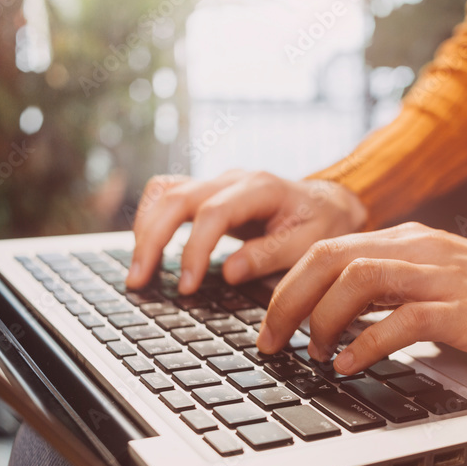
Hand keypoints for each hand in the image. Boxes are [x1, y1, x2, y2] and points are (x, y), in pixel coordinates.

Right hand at [126, 171, 367, 292]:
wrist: (329, 202)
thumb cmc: (323, 223)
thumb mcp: (312, 242)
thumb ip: (272, 254)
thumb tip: (229, 271)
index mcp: (262, 188)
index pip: (214, 212)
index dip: (195, 248)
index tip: (185, 286)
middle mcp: (233, 179)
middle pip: (178, 198)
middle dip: (152, 239)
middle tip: (139, 280)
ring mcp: (217, 183)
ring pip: (165, 193)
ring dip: (144, 229)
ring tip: (137, 271)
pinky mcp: (208, 193)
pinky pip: (168, 196)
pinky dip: (150, 219)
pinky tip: (144, 248)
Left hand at [258, 222, 466, 373]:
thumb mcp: (433, 277)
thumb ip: (389, 286)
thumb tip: (334, 315)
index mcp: (405, 239)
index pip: (326, 248)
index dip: (286, 286)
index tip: (269, 324)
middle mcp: (417, 248)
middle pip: (330, 258)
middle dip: (288, 301)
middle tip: (272, 341)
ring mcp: (441, 275)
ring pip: (359, 280)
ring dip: (323, 320)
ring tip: (315, 353)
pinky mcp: (464, 309)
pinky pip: (402, 319)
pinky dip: (366, 343)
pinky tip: (350, 364)